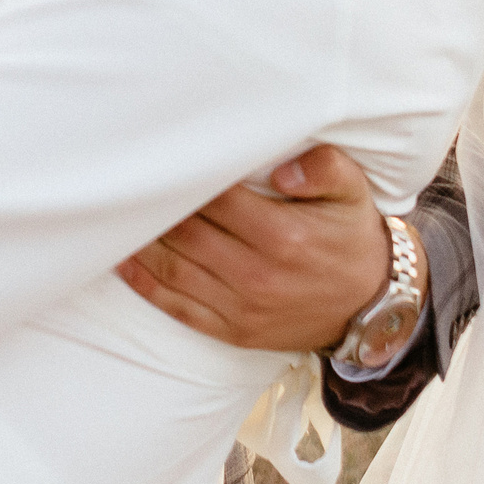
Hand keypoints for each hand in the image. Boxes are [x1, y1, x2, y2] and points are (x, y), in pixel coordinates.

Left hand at [116, 143, 394, 351]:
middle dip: (153, 206)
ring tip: (112, 215)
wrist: (371, 306)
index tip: (160, 153)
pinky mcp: (234, 331)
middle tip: (125, 177)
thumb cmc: (352, 238)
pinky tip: (121, 262)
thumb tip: (282, 169)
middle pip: (186, 232)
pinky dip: (145, 285)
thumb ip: (325, 168)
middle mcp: (258, 273)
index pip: (215, 197)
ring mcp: (242, 306)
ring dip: (139, 242)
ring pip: (174, 269)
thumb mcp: (354, 193)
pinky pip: (179, 308)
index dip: (184, 174)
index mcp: (284, 235)